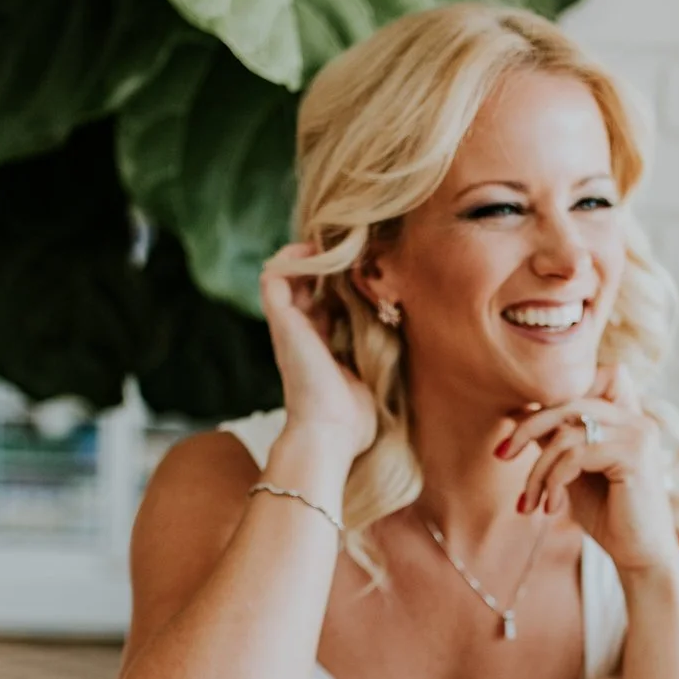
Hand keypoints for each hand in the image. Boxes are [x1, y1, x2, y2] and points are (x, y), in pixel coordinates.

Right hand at [260, 242, 377, 458]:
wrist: (330, 434)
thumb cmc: (356, 419)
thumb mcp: (374, 375)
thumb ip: (381, 352)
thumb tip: (405, 330)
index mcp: (322, 345)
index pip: (324, 300)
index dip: (340, 280)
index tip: (367, 265)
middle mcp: (303, 332)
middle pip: (305, 282)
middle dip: (326, 261)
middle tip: (354, 248)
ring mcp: (290, 326)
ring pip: (285, 274)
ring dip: (307, 255)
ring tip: (333, 244)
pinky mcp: (282, 322)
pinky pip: (274, 278)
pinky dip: (290, 259)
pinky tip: (317, 253)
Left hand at [496, 365, 678, 576]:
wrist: (640, 556)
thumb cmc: (608, 515)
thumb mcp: (575, 472)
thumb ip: (558, 441)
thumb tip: (520, 413)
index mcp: (626, 418)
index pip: (590, 378)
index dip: (553, 396)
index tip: (522, 428)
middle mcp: (636, 419)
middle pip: (569, 401)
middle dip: (528, 427)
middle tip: (501, 454)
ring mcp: (638, 434)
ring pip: (567, 435)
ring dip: (538, 470)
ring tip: (530, 502)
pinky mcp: (634, 456)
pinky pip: (576, 456)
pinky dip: (554, 482)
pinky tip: (551, 508)